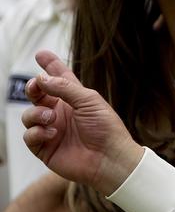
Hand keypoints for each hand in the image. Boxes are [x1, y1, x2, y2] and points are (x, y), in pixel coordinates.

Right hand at [22, 51, 143, 195]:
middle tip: (37, 86)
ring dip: (36, 113)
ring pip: (29, 114)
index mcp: (74, 98)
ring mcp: (51, 129)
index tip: (40, 53)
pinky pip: (29, 135)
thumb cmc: (106, 128)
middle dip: (33, 87)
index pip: (58, 78)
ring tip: (51, 118)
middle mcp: (60, 112)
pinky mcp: (44, 147)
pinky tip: (52, 134)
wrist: (109, 157)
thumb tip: (42, 78)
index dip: (50, 65)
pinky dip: (37, 132)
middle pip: (37, 94)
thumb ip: (65, 87)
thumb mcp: (89, 100)